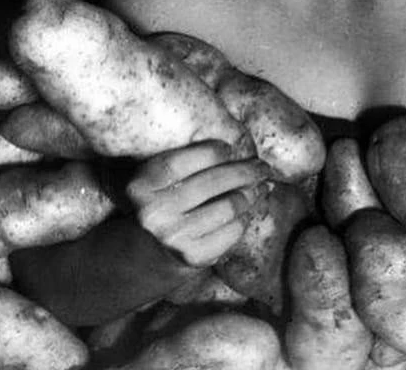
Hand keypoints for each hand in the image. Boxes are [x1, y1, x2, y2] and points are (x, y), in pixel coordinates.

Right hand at [127, 140, 269, 267]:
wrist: (144, 256)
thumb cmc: (159, 206)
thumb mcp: (157, 181)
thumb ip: (185, 162)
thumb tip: (238, 149)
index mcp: (143, 185)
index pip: (186, 160)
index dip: (214, 151)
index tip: (230, 148)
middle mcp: (155, 212)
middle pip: (214, 181)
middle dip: (245, 170)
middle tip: (262, 167)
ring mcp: (174, 237)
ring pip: (229, 206)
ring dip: (251, 194)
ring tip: (260, 188)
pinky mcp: (193, 256)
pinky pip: (232, 230)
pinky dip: (244, 218)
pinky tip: (246, 212)